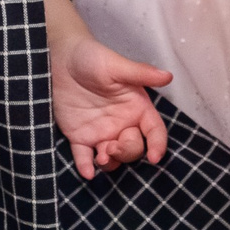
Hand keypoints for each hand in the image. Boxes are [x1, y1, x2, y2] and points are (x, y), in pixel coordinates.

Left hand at [50, 31, 171, 177]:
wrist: (60, 57)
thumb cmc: (92, 57)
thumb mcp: (117, 65)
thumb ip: (140, 73)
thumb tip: (168, 76)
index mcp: (136, 108)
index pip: (153, 131)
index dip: (157, 145)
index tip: (154, 157)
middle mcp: (121, 124)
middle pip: (133, 149)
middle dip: (127, 152)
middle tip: (112, 147)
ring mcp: (100, 132)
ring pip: (113, 158)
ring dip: (110, 163)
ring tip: (101, 157)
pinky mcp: (79, 136)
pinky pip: (84, 157)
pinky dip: (86, 167)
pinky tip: (87, 172)